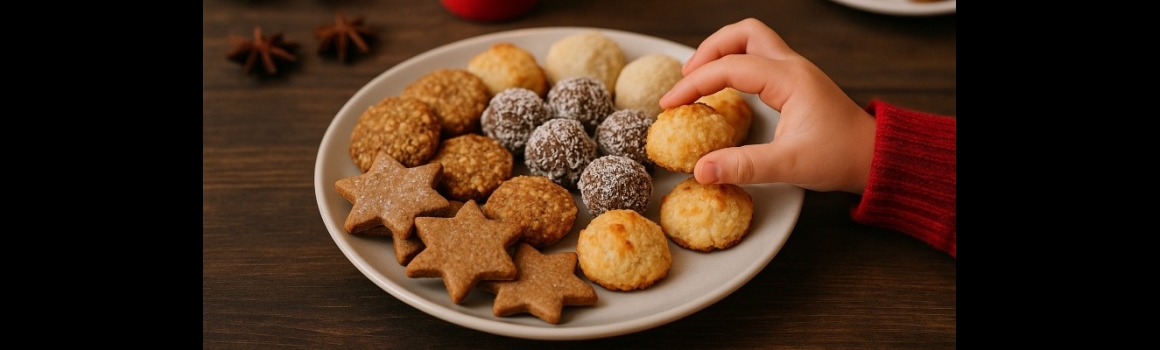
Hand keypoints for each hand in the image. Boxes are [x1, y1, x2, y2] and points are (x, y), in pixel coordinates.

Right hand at [659, 18, 876, 193]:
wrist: (877, 158)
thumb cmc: (841, 158)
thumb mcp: (789, 166)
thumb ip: (743, 167)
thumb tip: (701, 170)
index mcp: (790, 79)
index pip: (730, 67)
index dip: (694, 84)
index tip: (670, 104)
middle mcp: (792, 67)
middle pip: (743, 33)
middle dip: (708, 50)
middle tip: (686, 80)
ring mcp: (795, 71)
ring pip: (752, 40)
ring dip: (722, 53)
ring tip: (699, 79)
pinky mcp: (796, 82)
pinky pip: (759, 58)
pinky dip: (735, 64)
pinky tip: (724, 89)